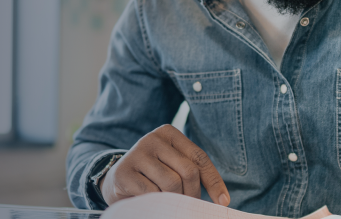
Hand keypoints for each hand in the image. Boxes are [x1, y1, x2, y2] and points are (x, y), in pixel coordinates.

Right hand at [100, 125, 230, 206]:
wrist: (117, 180)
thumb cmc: (153, 175)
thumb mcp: (173, 166)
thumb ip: (192, 172)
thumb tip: (221, 199)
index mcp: (168, 132)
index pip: (199, 157)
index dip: (214, 182)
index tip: (223, 202)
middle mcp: (152, 138)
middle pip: (188, 171)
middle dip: (193, 194)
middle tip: (190, 206)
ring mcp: (137, 154)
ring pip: (172, 183)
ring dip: (175, 200)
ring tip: (170, 203)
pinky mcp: (125, 172)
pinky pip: (153, 193)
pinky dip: (158, 203)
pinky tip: (153, 202)